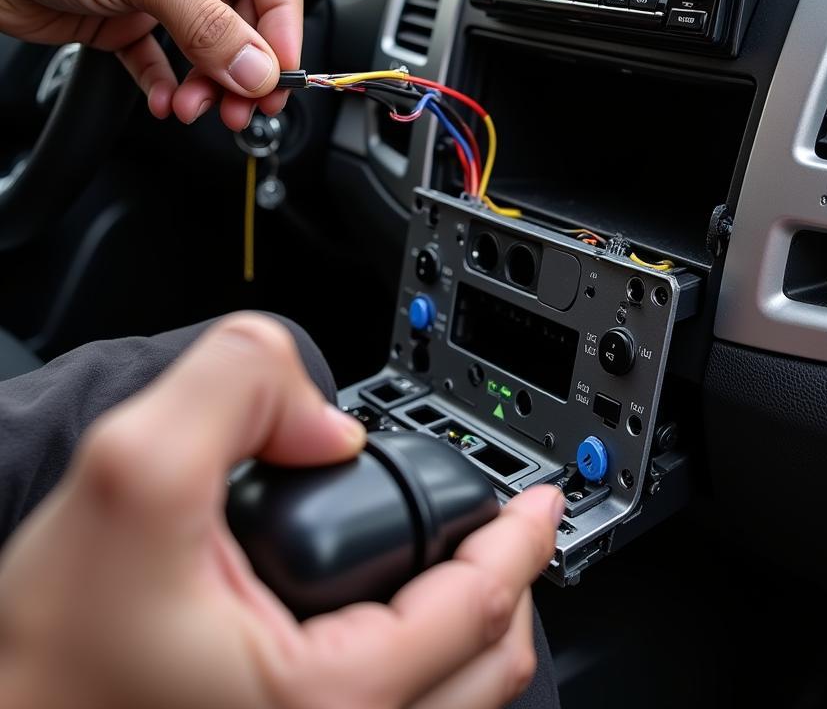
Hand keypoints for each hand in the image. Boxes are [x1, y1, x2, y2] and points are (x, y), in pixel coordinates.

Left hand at [0, 0, 302, 129]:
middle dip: (243, 62)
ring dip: (208, 81)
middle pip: (247, 13)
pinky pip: (168, 59)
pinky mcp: (134, 15)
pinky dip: (169, 84)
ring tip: (195, 104)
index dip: (283, 20)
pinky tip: (164, 99)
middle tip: (247, 101)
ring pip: (211, 43)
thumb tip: (258, 70)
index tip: (282, 65)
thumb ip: (209, 25)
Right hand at [0, 314, 561, 708]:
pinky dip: (420, 665)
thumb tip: (325, 418)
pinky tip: (389, 624)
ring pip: (447, 706)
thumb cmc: (37, 662)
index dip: (521, 538)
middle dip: (510, 584)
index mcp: (327, 698)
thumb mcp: (131, 472)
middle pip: (485, 669)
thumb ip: (235, 385)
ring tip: (462, 569)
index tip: (540, 501)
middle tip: (509, 529)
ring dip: (469, 629)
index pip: (480, 608)